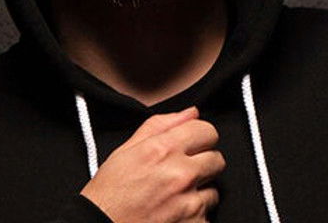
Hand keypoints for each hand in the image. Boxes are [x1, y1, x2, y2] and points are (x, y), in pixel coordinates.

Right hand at [81, 106, 224, 222]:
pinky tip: (175, 213)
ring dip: (200, 192)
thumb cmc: (110, 193)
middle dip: (203, 163)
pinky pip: (208, 216)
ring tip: (176, 196)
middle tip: (183, 172)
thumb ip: (161, 125)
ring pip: (215, 190)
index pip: (207, 131)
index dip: (200, 136)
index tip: (194, 143)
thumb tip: (189, 113)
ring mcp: (189, 204)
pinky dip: (195, 216)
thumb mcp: (127, 149)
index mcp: (164, 150)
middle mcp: (180, 174)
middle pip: (217, 159)